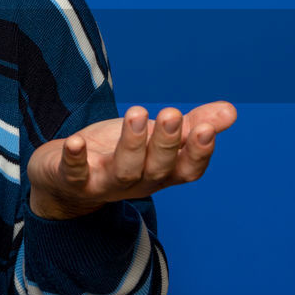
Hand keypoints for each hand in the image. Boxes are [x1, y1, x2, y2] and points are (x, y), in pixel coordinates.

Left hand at [27, 101, 237, 219]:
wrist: (64, 181)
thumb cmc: (116, 154)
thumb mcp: (153, 138)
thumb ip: (189, 126)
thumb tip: (231, 111)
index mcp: (161, 173)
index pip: (187, 170)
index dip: (198, 153)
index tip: (207, 129)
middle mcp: (137, 182)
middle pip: (157, 168)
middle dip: (166, 142)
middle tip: (172, 114)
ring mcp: (104, 183)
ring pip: (124, 170)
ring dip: (131, 144)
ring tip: (138, 113)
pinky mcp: (72, 180)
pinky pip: (74, 174)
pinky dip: (75, 159)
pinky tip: (75, 141)